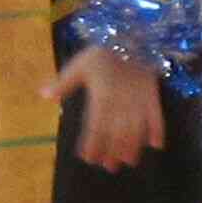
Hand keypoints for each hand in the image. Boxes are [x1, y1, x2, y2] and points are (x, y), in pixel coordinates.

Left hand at [46, 44, 157, 168]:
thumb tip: (44, 95)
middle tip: (108, 166)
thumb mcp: (79, 64)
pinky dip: (158, 131)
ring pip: (136, 131)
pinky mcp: (153, 96)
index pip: (95, 128)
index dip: (92, 145)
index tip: (88, 158)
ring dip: (132, 147)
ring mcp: (139, 101)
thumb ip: (63, 83)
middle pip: (116, 134)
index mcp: (101, 99)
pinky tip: (156, 145)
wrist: (133, 35)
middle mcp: (121, 105)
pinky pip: (157, 117)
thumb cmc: (102, 51)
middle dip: (112, 152)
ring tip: (128, 161)